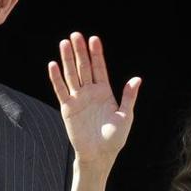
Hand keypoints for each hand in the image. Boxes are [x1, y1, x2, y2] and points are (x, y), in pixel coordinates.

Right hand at [47, 33, 140, 168]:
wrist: (99, 155)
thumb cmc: (115, 138)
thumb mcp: (126, 116)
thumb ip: (128, 97)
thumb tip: (137, 79)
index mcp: (105, 92)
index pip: (99, 68)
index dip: (96, 54)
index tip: (94, 39)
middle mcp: (90, 92)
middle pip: (84, 67)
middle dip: (80, 51)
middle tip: (76, 35)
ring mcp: (78, 99)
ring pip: (71, 75)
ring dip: (67, 60)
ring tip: (64, 43)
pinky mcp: (68, 108)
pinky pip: (61, 90)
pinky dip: (56, 78)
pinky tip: (53, 65)